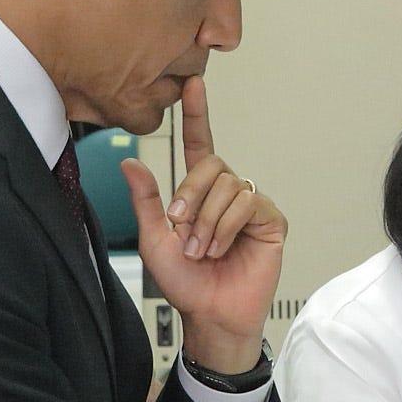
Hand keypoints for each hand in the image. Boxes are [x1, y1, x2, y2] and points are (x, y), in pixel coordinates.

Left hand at [121, 77, 284, 371]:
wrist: (210, 316)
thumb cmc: (186, 284)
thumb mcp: (154, 240)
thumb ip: (145, 200)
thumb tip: (129, 161)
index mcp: (200, 193)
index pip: (199, 145)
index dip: (196, 115)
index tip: (193, 85)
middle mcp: (227, 194)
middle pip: (212, 164)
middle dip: (190, 195)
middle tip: (180, 228)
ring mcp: (251, 206)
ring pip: (228, 186)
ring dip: (207, 221)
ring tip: (202, 250)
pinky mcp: (271, 221)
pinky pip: (247, 203)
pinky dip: (226, 226)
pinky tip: (222, 248)